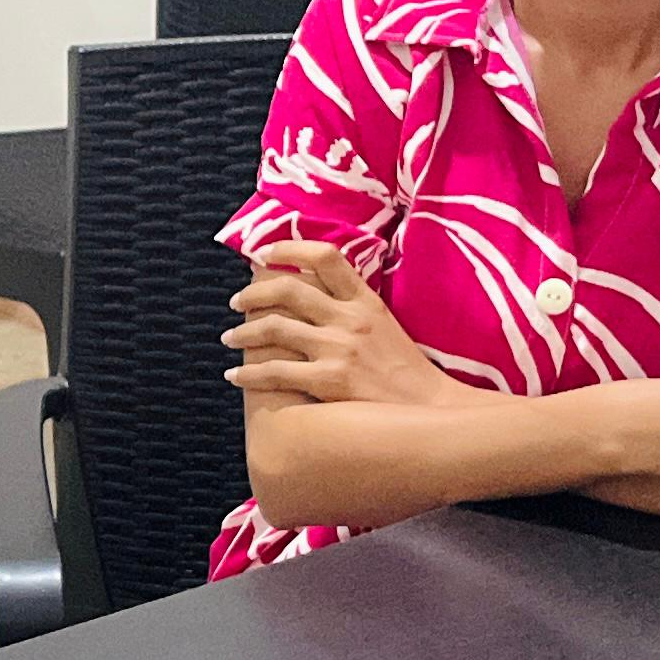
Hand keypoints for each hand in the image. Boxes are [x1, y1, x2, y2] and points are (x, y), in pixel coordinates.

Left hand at [223, 240, 458, 407]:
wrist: (430, 411)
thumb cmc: (406, 372)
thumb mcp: (385, 325)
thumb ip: (353, 307)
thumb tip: (314, 293)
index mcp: (366, 300)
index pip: (325, 257)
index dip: (289, 248)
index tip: (263, 254)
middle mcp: (350, 319)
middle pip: (289, 290)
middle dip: (252, 294)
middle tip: (235, 303)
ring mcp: (339, 349)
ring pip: (274, 328)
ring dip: (243, 334)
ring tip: (229, 339)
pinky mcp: (329, 381)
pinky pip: (275, 371)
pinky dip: (248, 373)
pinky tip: (235, 377)